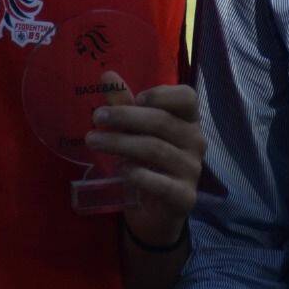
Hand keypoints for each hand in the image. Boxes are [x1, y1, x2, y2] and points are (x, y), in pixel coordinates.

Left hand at [85, 72, 204, 246]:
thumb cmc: (146, 163)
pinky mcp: (184, 196)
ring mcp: (192, 170)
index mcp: (188, 120)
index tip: (135, 98)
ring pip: (155, 149)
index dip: (161, 94)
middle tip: (96, 117)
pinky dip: (139, 175)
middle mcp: (195, 141)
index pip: (186, 97)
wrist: (154, 214)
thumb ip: (124, 104)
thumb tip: (106, 74)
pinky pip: (161, 183)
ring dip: (121, 143)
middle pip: (162, 122)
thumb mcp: (135, 132)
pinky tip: (121, 171)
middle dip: (125, 117)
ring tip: (93, 141)